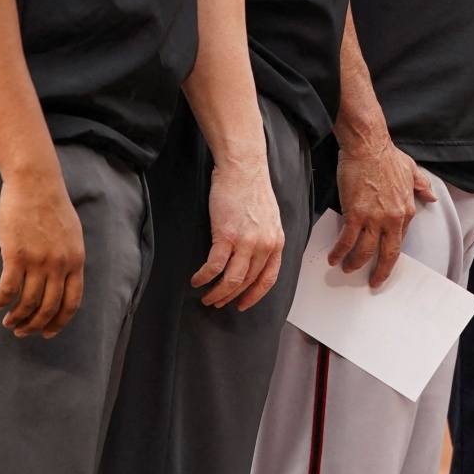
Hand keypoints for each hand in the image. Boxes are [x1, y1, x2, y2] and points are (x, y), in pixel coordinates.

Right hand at [0, 168, 85, 338]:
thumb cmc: (52, 208)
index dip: (59, 322)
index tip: (48, 333)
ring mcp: (39, 261)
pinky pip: (8, 289)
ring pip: (28, 302)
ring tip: (8, 322)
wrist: (37, 184)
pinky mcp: (16, 255)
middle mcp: (60, 265)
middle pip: (48, 307)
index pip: (72, 302)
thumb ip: (68, 259)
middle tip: (22, 332)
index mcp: (76, 261)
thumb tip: (61, 281)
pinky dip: (2, 301)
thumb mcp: (72, 235)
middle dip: (35, 325)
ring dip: (17, 318)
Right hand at [192, 157, 287, 310]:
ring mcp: (246, 242)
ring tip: (205, 296)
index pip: (268, 279)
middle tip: (216, 302)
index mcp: (276, 242)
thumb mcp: (269, 219)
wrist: (244, 168)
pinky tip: (197, 280)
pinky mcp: (226, 235)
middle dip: (230, 297)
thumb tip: (253, 260)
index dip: (253, 295)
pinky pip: (214, 266)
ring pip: (231, 280)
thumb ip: (264, 240)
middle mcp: (265, 245)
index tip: (242, 305)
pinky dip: (204, 277)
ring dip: (216, 293)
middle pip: (246, 282)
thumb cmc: (252, 190)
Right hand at [329, 134, 434, 288]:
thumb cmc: (387, 156)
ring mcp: (374, 218)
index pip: (399, 240)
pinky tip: (333, 258)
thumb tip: (431, 197)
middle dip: (380, 272)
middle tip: (373, 282)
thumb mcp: (412, 170)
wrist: (368, 146)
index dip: (390, 253)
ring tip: (347, 268)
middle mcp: (393, 218)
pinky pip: (347, 240)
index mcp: (407, 210)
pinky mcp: (355, 214)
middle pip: (388, 253)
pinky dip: (339, 252)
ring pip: (365, 251)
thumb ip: (421, 186)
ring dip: (355, 264)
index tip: (383, 261)